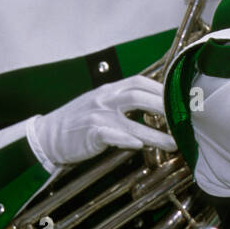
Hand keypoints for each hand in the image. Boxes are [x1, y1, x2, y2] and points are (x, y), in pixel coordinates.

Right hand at [26, 75, 176, 172]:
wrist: (47, 136)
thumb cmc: (77, 122)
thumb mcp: (99, 104)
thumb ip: (123, 102)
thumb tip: (153, 107)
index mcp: (109, 90)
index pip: (140, 82)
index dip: (161, 89)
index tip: (177, 99)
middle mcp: (105, 99)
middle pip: (140, 96)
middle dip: (165, 108)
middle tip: (182, 120)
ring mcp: (98, 116)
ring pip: (132, 121)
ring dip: (156, 133)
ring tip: (173, 142)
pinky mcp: (90, 133)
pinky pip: (112, 135)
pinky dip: (127, 140)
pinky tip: (139, 146)